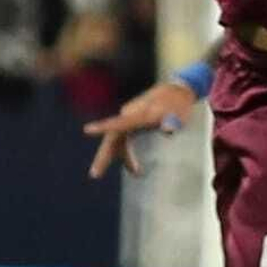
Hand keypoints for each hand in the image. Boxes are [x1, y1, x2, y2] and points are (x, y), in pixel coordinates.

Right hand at [83, 78, 199, 178]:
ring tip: (137, 173)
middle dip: (103, 157)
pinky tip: (136, 171)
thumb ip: (173, 121)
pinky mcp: (132, 123)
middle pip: (112, 137)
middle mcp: (129, 115)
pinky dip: (127, 156)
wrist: (177, 92)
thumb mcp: (179, 113)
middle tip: (95, 175)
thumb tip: (169, 129)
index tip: (87, 129)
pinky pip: (124, 141)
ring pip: (117, 142)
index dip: (103, 127)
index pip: (118, 122)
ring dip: (123, 159)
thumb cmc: (179, 104)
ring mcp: (129, 119)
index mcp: (139, 114)